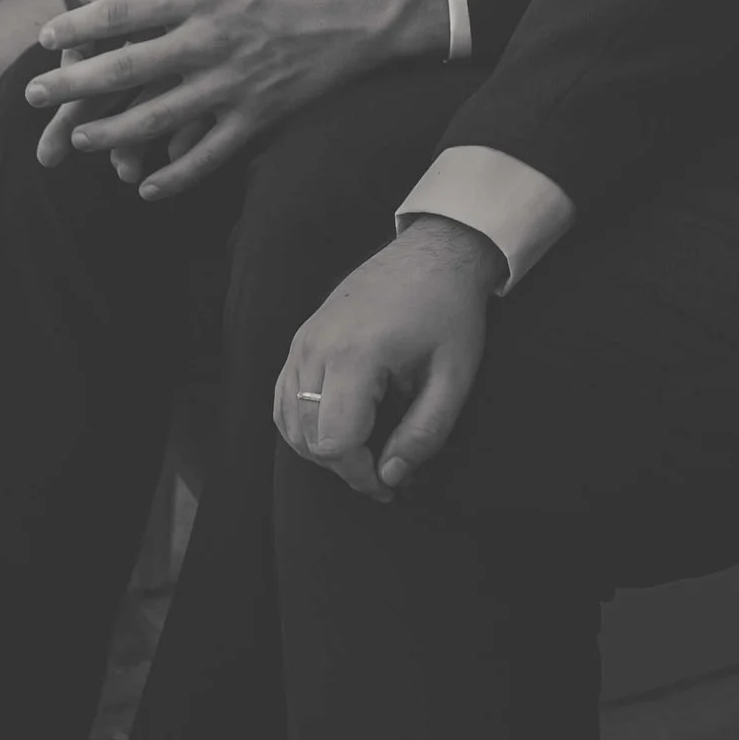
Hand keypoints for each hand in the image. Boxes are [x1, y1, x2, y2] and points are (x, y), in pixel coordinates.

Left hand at [25, 0, 449, 197]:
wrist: (373, 11)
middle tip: (35, 94)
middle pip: (128, 68)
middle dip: (75, 84)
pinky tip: (147, 189)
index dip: (80, 25)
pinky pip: (209, 154)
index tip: (47, 35)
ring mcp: (234, 84)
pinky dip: (176, 175)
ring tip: (75, 139)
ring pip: (159, 117)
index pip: (126, 12)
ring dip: (110, 131)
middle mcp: (211, 42)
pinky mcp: (258, 116)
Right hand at [272, 217, 502, 495]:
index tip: (391, 485)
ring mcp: (303, 339)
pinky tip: (339, 427)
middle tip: (385, 471)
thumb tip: (391, 476)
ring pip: (288, 420)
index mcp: (356, 355)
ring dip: (321, 447)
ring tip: (364, 452)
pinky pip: (284, 395)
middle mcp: (317, 346)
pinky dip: (303, 422)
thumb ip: (424, 434)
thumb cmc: (449, 313)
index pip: (334, 442)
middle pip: (307, 437)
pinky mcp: (302, 336)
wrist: (435, 254)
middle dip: (344, 466)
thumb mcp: (453, 379)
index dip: (360, 475)